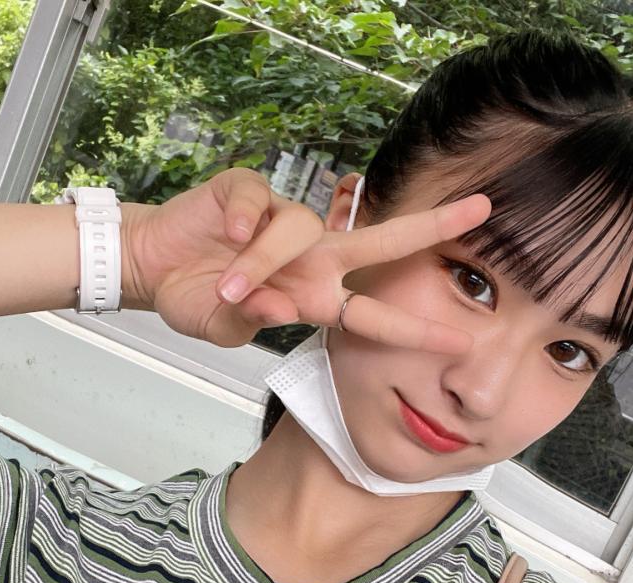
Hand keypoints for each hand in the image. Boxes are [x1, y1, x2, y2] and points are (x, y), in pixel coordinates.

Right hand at [123, 168, 490, 350]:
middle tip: (481, 209)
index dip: (414, 327)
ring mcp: (280, 221)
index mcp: (312, 294)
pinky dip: (244, 219)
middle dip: (429, 228)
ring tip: (228, 286)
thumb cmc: (195, 299)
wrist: (151, 268)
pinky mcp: (246, 191)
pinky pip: (258, 201)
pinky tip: (227, 233)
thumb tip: (281, 308)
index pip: (372, 312)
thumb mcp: (223, 326)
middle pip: (379, 241)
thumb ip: (251, 321)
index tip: (461, 341)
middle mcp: (309, 256)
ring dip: (264, 261)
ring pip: (298, 229)